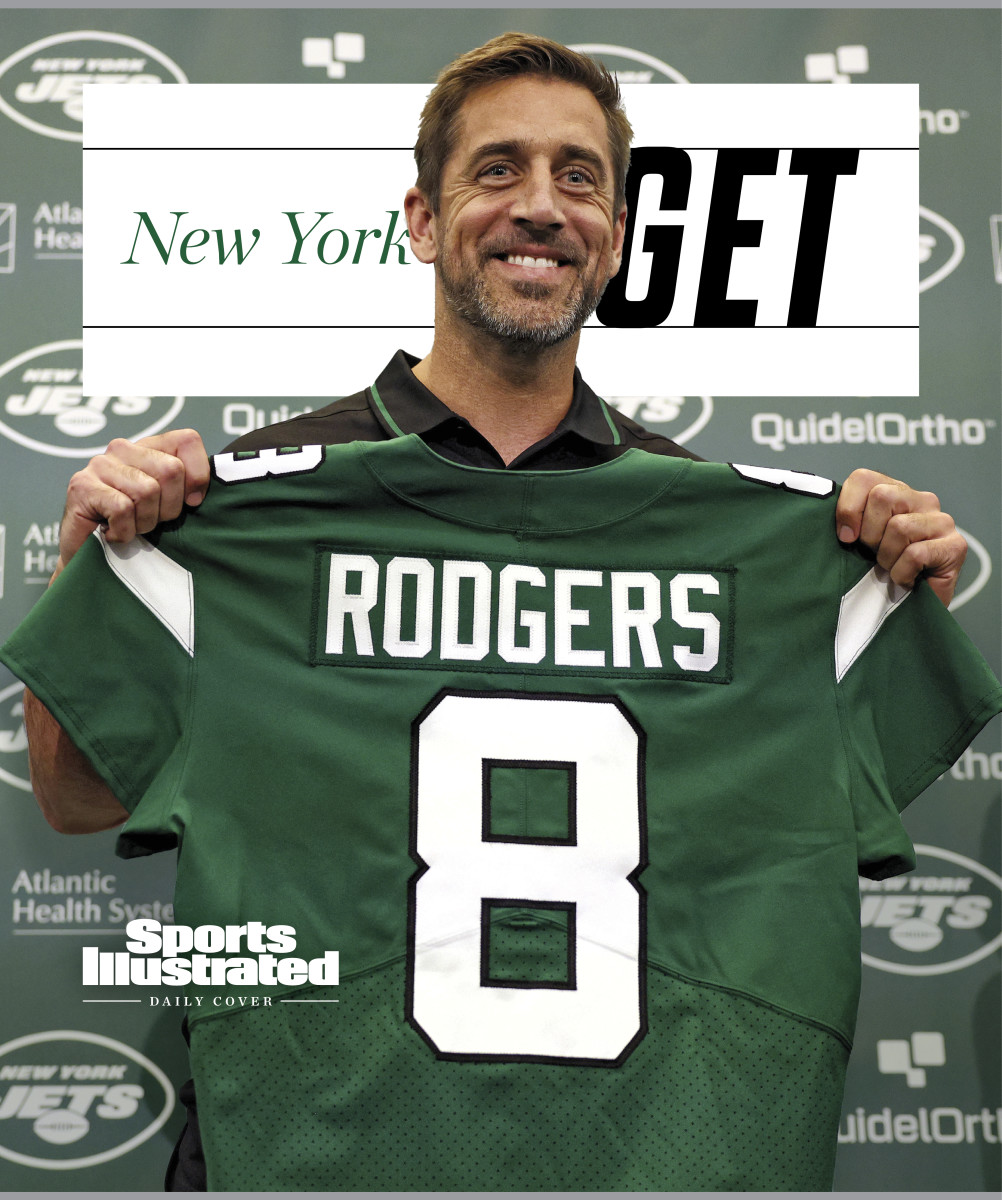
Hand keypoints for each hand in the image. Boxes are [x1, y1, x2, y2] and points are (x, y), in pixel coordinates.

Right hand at [55, 429, 209, 581]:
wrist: (91, 557)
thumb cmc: (135, 530)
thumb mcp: (169, 506)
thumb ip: (188, 489)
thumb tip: (200, 494)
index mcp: (149, 448)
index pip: (188, 440)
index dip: (198, 476)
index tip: (192, 503)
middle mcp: (123, 449)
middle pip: (171, 470)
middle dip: (169, 507)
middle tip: (151, 520)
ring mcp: (99, 465)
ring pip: (147, 491)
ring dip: (144, 522)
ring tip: (131, 527)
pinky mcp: (81, 486)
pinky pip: (122, 508)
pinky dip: (124, 531)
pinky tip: (114, 533)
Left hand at [836, 469, 966, 606]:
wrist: (907, 608)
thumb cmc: (879, 573)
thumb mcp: (856, 542)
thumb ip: (848, 522)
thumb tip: (842, 528)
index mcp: (895, 492)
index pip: (863, 478)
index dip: (848, 508)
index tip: (846, 538)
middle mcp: (922, 500)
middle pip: (882, 496)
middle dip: (869, 534)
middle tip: (874, 555)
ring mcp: (942, 521)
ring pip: (899, 527)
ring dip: (887, 557)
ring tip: (892, 568)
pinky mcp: (955, 546)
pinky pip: (915, 554)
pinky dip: (902, 573)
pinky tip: (906, 579)